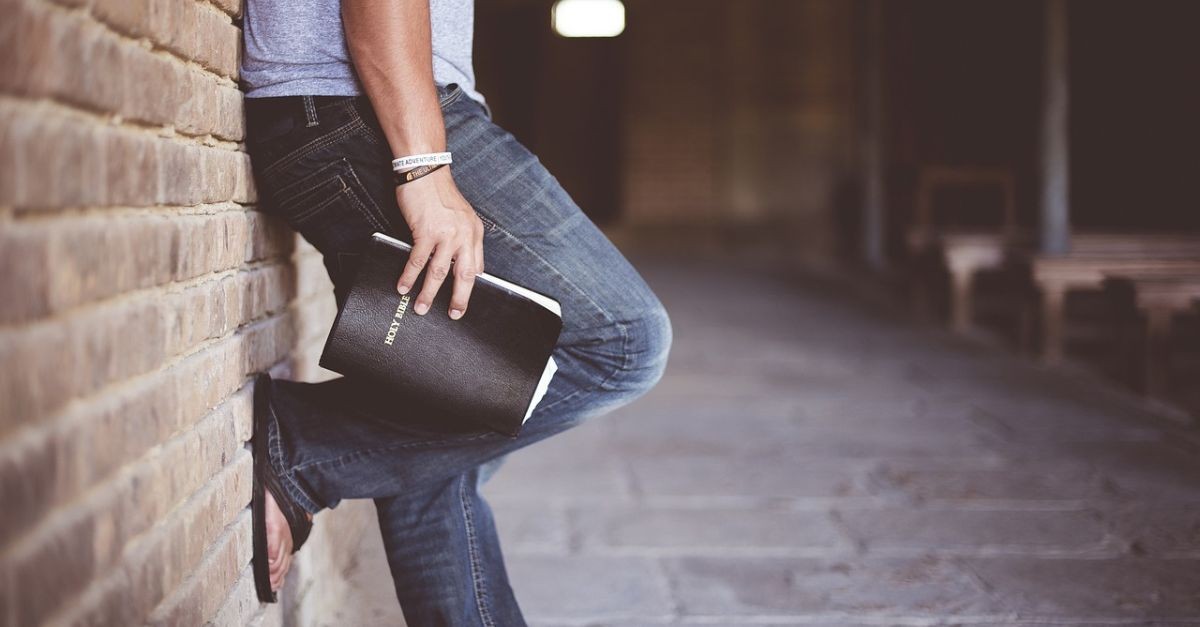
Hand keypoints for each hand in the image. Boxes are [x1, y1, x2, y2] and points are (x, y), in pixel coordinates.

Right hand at [394, 166, 485, 319]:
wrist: (425, 171)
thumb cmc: (439, 194)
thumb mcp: (462, 216)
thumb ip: (463, 240)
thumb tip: (461, 265)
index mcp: (474, 233)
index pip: (476, 268)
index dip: (469, 288)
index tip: (464, 303)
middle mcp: (464, 236)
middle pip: (464, 276)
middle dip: (458, 299)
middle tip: (454, 315)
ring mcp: (446, 235)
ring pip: (438, 273)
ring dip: (428, 293)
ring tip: (421, 308)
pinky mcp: (426, 232)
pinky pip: (418, 261)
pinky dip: (409, 276)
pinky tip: (403, 286)